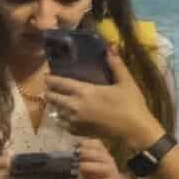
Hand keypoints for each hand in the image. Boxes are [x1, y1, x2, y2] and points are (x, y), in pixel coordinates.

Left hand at [44, 51, 160, 147]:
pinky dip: (62, 119)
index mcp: (85, 91)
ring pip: (56, 112)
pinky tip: (66, 117)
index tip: (45, 76)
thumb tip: (110, 47)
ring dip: (55, 106)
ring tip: (57, 102)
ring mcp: (75, 120)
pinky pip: (63, 124)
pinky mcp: (79, 131)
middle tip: (49, 88)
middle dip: (49, 92)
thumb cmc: (131, 104)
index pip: (60, 83)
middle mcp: (75, 106)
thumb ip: (116, 65)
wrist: (134, 130)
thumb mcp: (126, 82)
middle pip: (53, 98)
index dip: (50, 79)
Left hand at [74, 138, 140, 178]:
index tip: (76, 145)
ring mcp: (111, 173)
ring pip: (103, 167)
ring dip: (89, 166)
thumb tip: (69, 158)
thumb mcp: (92, 166)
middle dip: (87, 153)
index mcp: (103, 154)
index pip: (98, 144)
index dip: (87, 143)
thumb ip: (83, 162)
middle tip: (75, 156)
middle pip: (100, 154)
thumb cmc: (101, 176)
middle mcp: (109, 161)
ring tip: (77, 168)